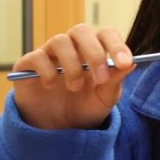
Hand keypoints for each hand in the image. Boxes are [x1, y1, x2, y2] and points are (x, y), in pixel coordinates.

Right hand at [12, 25, 134, 129]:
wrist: (57, 128)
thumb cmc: (84, 107)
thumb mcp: (105, 98)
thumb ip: (115, 81)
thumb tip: (131, 63)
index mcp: (94, 50)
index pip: (106, 34)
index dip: (116, 45)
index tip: (125, 63)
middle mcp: (72, 47)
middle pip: (81, 31)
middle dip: (94, 54)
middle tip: (101, 78)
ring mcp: (49, 54)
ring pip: (59, 41)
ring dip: (71, 65)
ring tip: (75, 88)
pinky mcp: (28, 65)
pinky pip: (36, 56)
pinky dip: (46, 70)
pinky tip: (50, 85)